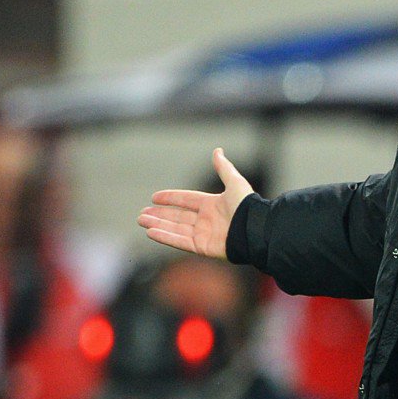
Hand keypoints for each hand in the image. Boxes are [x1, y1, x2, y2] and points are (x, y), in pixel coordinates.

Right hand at [137, 148, 253, 259]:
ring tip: (141, 220)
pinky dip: (165, 237)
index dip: (171, 198)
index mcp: (213, 204)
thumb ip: (224, 168)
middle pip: (178, 216)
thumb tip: (217, 150)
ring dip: (158, 224)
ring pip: (175, 228)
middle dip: (159, 215)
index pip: (187, 200)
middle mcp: (207, 220)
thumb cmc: (248, 206)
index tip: (154, 197)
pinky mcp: (203, 247)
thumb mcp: (235, 183)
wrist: (256, 229)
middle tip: (141, 214)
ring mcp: (204, 234)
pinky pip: (180, 241)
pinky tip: (151, 232)